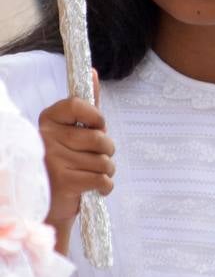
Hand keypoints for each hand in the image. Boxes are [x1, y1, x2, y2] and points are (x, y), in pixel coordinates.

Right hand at [39, 71, 114, 229]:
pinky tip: (95, 188)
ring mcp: (54, 160)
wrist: (51, 205)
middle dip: (107, 151)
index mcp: (48, 120)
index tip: (98, 127)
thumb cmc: (67, 162)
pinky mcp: (64, 182)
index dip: (96, 117)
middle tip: (97, 158)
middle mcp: (46, 137)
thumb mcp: (74, 131)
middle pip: (99, 137)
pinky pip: (102, 179)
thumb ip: (86, 106)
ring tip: (93, 174)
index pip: (77, 104)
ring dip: (106, 171)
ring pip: (103, 160)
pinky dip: (105, 186)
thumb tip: (93, 71)